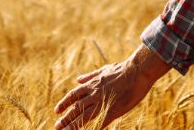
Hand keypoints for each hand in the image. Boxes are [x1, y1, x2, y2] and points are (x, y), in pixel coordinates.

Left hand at [53, 45, 169, 128]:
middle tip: (57, 126)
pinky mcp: (113, 110)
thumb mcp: (103, 70)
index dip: (64, 103)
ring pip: (84, 116)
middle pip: (76, 108)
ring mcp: (103, 102)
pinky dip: (94, 128)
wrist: (136, 71)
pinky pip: (101, 122)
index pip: (73, 95)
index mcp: (92, 85)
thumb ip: (90, 76)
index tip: (57, 110)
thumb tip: (78, 79)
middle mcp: (94, 94)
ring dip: (74, 125)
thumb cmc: (122, 69)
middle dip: (65, 118)